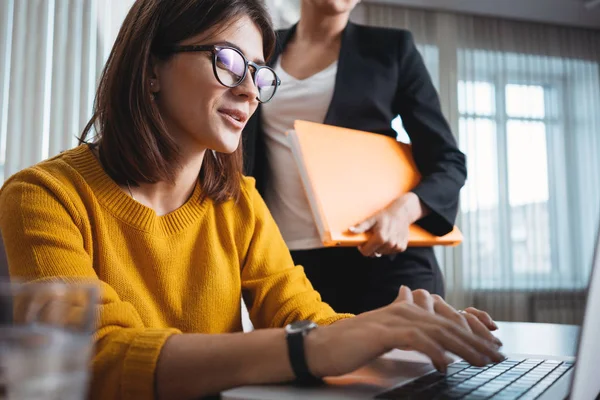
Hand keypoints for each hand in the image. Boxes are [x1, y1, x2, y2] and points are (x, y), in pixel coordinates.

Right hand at [305, 287, 504, 377]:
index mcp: (406, 309)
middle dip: (477, 341)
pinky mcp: (384, 332)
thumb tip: (410, 299)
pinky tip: (447, 365)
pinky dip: (435, 352)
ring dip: (464, 347)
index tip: (492, 346)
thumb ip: (401, 318)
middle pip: (448, 324)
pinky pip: (416, 340)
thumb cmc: (351, 343)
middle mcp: (404, 309)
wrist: (321, 346)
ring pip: (438, 331)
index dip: (472, 332)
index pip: (447, 319)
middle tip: (498, 356)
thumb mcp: (381, 328)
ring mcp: (393, 319)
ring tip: (483, 362)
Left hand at [350, 193, 424, 256]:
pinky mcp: (402, 247)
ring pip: (382, 253)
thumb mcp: (371, 219)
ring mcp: (396, 246)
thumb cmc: (385, 215)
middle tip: (373, 237)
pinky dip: (388, 247)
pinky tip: (389, 238)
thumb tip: (350, 230)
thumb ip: (361, 227)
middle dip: (372, 247)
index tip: (363, 243)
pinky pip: (391, 252)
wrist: (402, 212)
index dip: (362, 248)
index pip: (366, 252)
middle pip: (374, 253)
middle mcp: (390, 243)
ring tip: (382, 236)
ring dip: (380, 247)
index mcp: (381, 238)